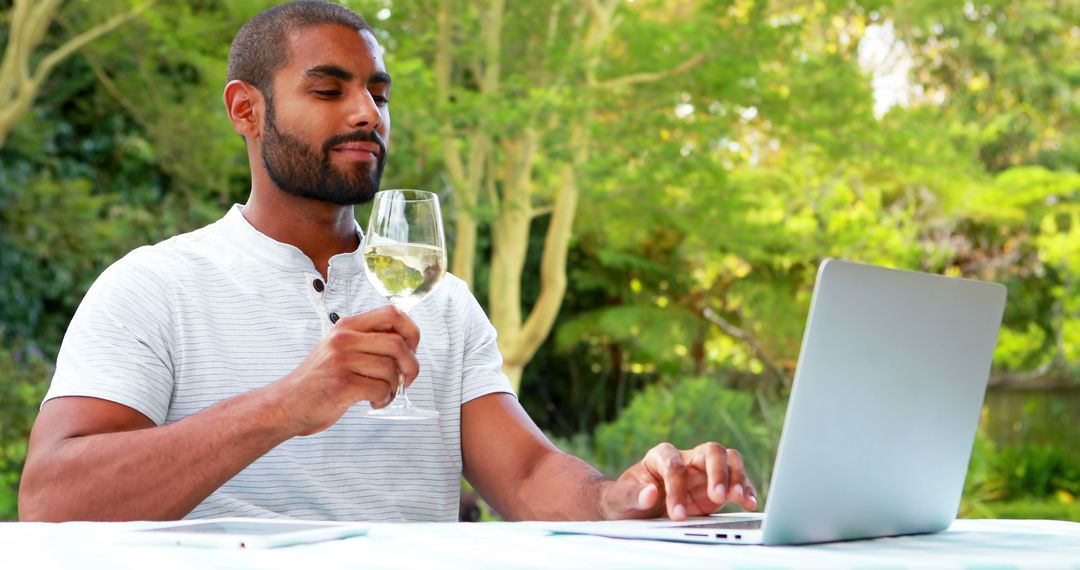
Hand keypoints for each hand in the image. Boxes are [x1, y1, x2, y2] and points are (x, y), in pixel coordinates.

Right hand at [270, 305, 419, 434]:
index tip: (410, 350)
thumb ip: (366, 341)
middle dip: (411, 365)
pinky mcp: (341, 384)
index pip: (392, 314)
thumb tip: (407, 344)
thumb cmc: (318, 380)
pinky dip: (384, 399)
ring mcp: (341, 360)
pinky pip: (380, 389)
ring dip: (394, 387)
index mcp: (346, 326)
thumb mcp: (339, 349)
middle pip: (398, 343)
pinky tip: (373, 402)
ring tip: (382, 394)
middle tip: (407, 380)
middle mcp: (344, 338)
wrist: (285, 404)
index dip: (411, 332)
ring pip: (391, 369)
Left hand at [599, 442, 757, 520]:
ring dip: (736, 478)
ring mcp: (703, 472)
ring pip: (729, 461)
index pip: (674, 465)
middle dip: (716, 472)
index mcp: (661, 456)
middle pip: (710, 451)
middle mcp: (686, 459)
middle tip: (717, 497)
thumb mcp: (621, 498)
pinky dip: (746, 491)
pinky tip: (750, 503)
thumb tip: (649, 493)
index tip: (677, 514)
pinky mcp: (716, 487)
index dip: (677, 489)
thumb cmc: (626, 498)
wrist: (633, 508)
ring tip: (740, 499)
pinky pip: (736, 482)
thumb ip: (632, 495)